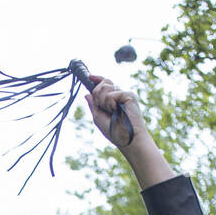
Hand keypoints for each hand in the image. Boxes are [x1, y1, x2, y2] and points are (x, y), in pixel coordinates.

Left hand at [83, 73, 175, 188]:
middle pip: (102, 83)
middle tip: (104, 108)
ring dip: (103, 101)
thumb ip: (93, 105)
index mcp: (112, 99)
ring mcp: (124, 94)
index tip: (90, 76)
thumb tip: (87, 94)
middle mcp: (119, 95)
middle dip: (97, 95)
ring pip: (105, 87)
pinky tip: (116, 110)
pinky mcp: (129, 95)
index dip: (97, 79)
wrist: (126, 138)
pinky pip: (111, 94)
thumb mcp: (98, 117)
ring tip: (112, 111)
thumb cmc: (113, 131)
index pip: (104, 84)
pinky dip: (110, 104)